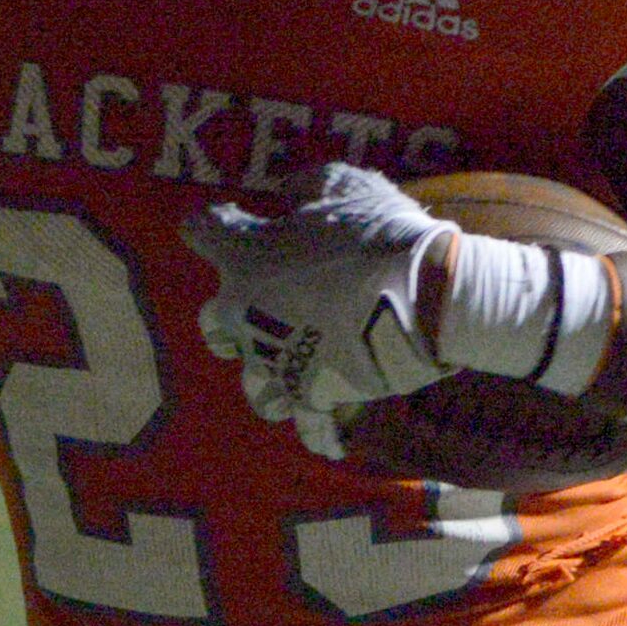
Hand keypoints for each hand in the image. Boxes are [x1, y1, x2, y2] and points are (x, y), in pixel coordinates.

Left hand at [182, 163, 452, 424]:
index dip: (216, 222)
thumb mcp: (343, 185)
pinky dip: (319, 432)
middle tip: (266, 300)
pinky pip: (308, 426)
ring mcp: (273, 362)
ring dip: (266, 371)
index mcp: (240, 257)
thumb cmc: (377, 235)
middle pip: (211, 320)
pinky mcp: (311, 396)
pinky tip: (330, 440)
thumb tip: (291, 191)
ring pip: (248, 380)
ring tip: (293, 364)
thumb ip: (307, 187)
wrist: (424, 298)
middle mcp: (242, 315)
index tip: (233, 219)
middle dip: (231, 310)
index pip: (202, 231)